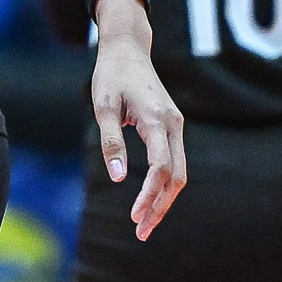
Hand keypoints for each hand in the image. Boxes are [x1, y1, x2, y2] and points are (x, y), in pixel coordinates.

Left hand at [89, 0, 186, 241]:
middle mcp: (173, 124)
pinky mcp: (172, 127)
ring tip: (143, 224)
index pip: (161, 168)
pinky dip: (165, 185)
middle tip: (140, 233)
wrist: (128, 49)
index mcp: (156, 119)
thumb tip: (118, 178)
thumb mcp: (103, 105)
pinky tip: (149, 200)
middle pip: (176, 177)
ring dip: (164, 200)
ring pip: (179, 173)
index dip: (150, 195)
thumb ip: (111, 141)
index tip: (134, 217)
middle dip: (160, 207)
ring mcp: (176, 126)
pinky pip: (174, 162)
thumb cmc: (111, 75)